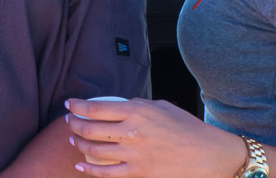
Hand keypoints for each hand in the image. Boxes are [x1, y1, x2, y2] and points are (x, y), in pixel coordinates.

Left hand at [64, 98, 244, 177]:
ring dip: (78, 144)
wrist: (206, 154)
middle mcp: (131, 132)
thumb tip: (119, 105)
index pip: (96, 108)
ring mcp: (133, 155)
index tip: (70, 104)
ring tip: (73, 139)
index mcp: (137, 111)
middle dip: (74, 124)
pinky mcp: (137, 173)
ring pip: (94, 150)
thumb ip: (137, 105)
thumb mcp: (161, 106)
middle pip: (90, 128)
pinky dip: (89, 170)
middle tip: (69, 120)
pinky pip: (106, 173)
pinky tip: (80, 166)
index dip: (78, 106)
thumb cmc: (185, 127)